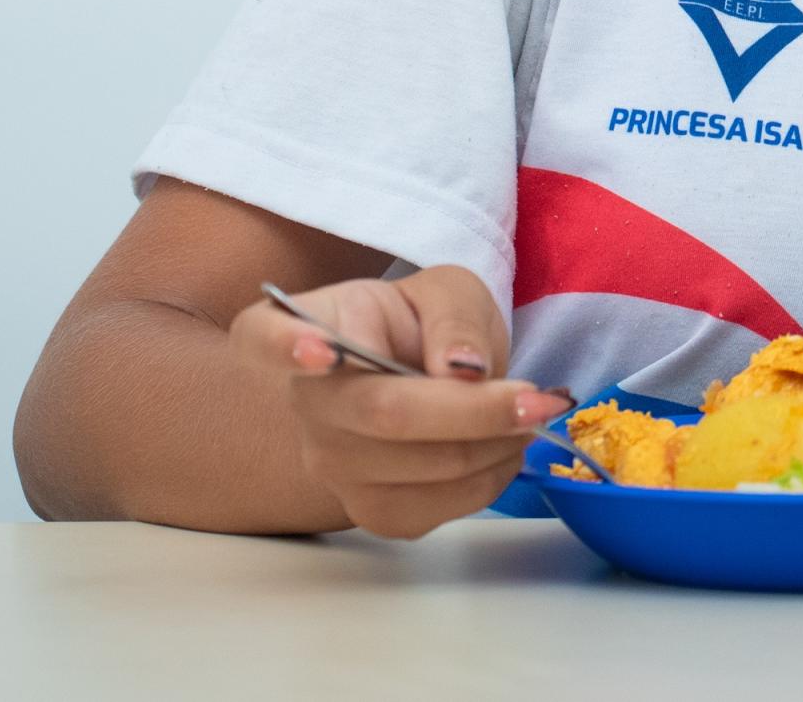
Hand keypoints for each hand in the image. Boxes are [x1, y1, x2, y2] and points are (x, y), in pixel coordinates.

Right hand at [230, 266, 568, 538]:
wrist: (426, 376)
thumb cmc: (426, 325)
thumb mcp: (450, 292)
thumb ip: (455, 320)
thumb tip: (462, 370)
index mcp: (308, 326)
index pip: (262, 336)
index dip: (285, 347)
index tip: (321, 351)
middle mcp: (306, 403)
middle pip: (382, 415)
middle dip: (475, 411)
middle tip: (541, 398)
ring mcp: (331, 465)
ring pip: (417, 470)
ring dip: (494, 446)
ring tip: (530, 414)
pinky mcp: (370, 511)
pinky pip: (434, 510)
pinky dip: (489, 481)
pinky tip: (504, 447)